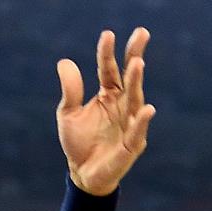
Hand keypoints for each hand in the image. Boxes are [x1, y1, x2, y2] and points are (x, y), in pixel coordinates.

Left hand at [57, 28, 156, 195]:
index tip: (108, 34)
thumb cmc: (78, 143)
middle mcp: (122, 105)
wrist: (82, 174)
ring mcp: (130, 124)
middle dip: (134, 55)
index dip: (108, 52)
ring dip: (137, 82)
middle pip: (129, 77)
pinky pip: (138, 132)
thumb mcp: (68, 113)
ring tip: (137, 63)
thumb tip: (65, 62)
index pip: (109, 69)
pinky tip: (146, 109)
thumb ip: (70, 90)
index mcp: (108, 95)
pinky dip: (142, 122)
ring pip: (135, 99)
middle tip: (141, 33)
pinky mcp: (132, 145)